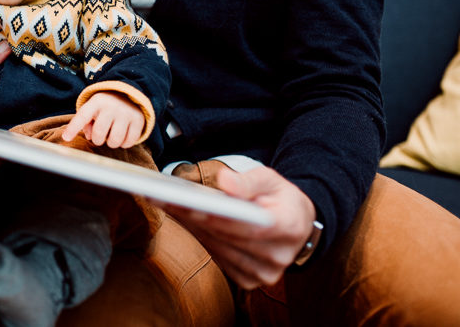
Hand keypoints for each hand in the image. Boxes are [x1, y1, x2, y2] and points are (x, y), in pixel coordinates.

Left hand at [61, 91, 146, 147]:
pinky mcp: (138, 120)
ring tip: (111, 136)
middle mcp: (111, 106)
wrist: (129, 94)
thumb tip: (90, 137)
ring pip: (115, 140)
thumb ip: (86, 123)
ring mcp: (126, 113)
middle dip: (97, 140)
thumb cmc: (105, 106)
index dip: (73, 128)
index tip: (66, 138)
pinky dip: (124, 144)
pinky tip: (122, 137)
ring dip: (111, 143)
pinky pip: (129, 142)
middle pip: (99, 133)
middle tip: (100, 137)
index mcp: (96, 102)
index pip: (82, 116)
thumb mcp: (93, 109)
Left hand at [163, 164, 316, 288]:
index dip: (218, 216)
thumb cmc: (280, 198)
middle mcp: (278, 256)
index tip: (189, 203)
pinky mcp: (249, 280)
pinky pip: (217, 257)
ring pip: (218, 248)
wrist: (296, 225)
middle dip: (193, 216)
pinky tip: (181, 218)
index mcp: (290, 227)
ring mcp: (263, 272)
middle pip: (227, 237)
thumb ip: (249, 181)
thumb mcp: (271, 179)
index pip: (249, 225)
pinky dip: (198, 236)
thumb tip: (225, 182)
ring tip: (164, 203)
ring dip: (189, 226)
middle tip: (163, 197)